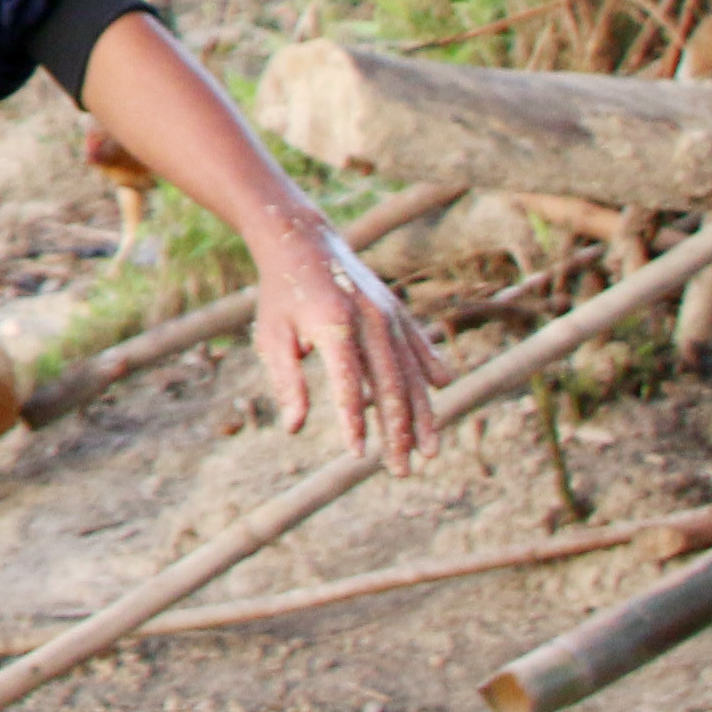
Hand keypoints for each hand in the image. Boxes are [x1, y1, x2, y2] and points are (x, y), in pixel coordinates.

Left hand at [254, 214, 444, 469]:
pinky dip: (430, 370)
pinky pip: (418, 346)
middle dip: (398, 433)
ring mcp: (389, 315)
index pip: (348, 385)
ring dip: (422, 415)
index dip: (353, 421)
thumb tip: (295, 428)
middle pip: (390, 387)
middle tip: (401, 470)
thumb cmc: (280, 295)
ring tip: (428, 452)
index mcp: (334, 326)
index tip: (356, 454)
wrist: (301, 240)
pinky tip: (440, 392)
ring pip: (412, 373)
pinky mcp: (397, 310)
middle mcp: (369, 320)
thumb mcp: (271, 336)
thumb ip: (287, 381)